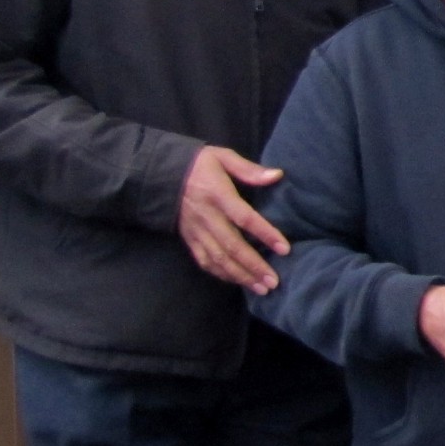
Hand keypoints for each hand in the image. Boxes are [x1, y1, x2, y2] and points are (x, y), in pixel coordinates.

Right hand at [178, 146, 288, 294]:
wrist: (159, 174)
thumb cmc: (198, 164)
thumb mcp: (223, 157)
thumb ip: (249, 170)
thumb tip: (278, 175)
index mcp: (218, 195)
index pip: (245, 218)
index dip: (265, 234)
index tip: (285, 249)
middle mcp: (207, 216)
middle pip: (232, 246)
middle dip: (254, 266)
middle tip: (274, 281)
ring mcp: (196, 231)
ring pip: (219, 259)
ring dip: (240, 276)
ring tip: (261, 288)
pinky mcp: (189, 239)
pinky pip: (205, 261)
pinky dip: (221, 274)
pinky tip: (237, 282)